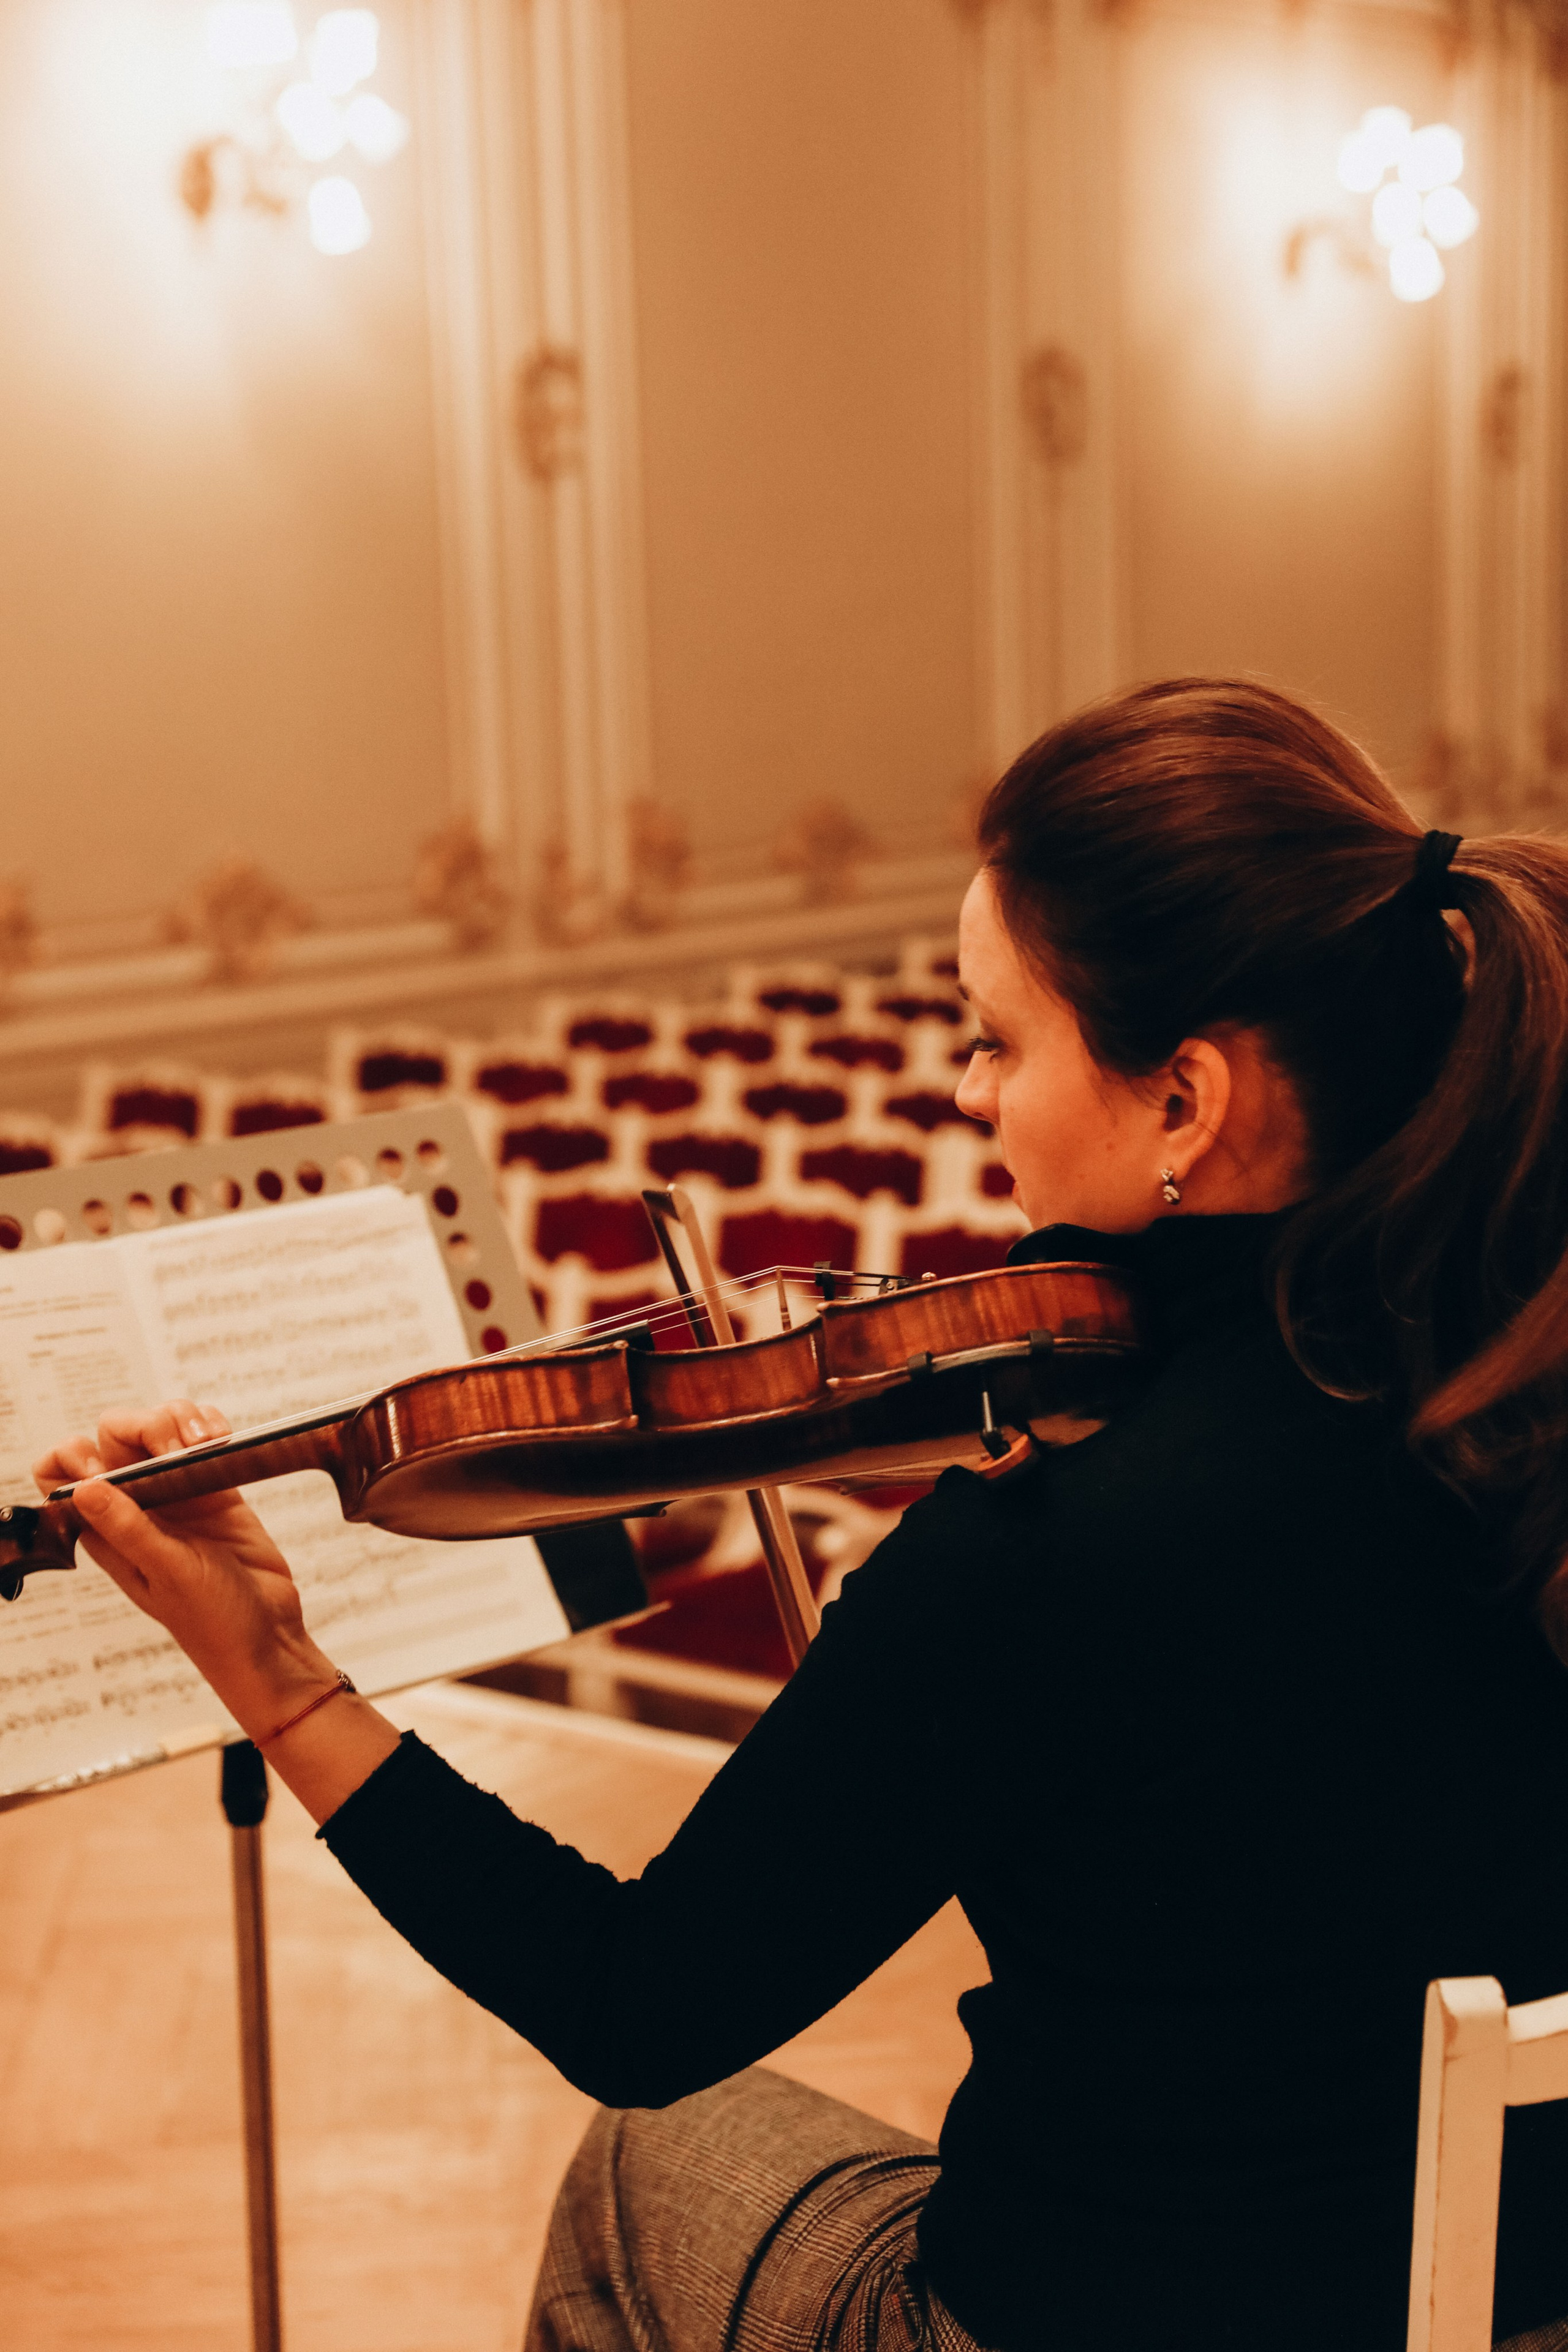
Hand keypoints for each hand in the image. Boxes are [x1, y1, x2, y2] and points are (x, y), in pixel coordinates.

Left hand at [33, 1399, 335, 1737]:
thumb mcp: (166, 1574)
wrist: (267, 1635)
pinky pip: (204, 1438)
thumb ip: (127, 1528)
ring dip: (180, 1420)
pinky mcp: (216, 1487)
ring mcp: (178, 1494)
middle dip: (141, 1427)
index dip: (73, 1456)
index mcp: (108, 1531)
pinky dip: (211, 1426)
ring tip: (203, 1445)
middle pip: (116, 1436)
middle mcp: (138, 1506)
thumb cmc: (211, 1621)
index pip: (61, 1477)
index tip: (107, 1463)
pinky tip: (220, 1441)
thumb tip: (82, 1486)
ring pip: (161, 1428)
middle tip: (173, 1450)